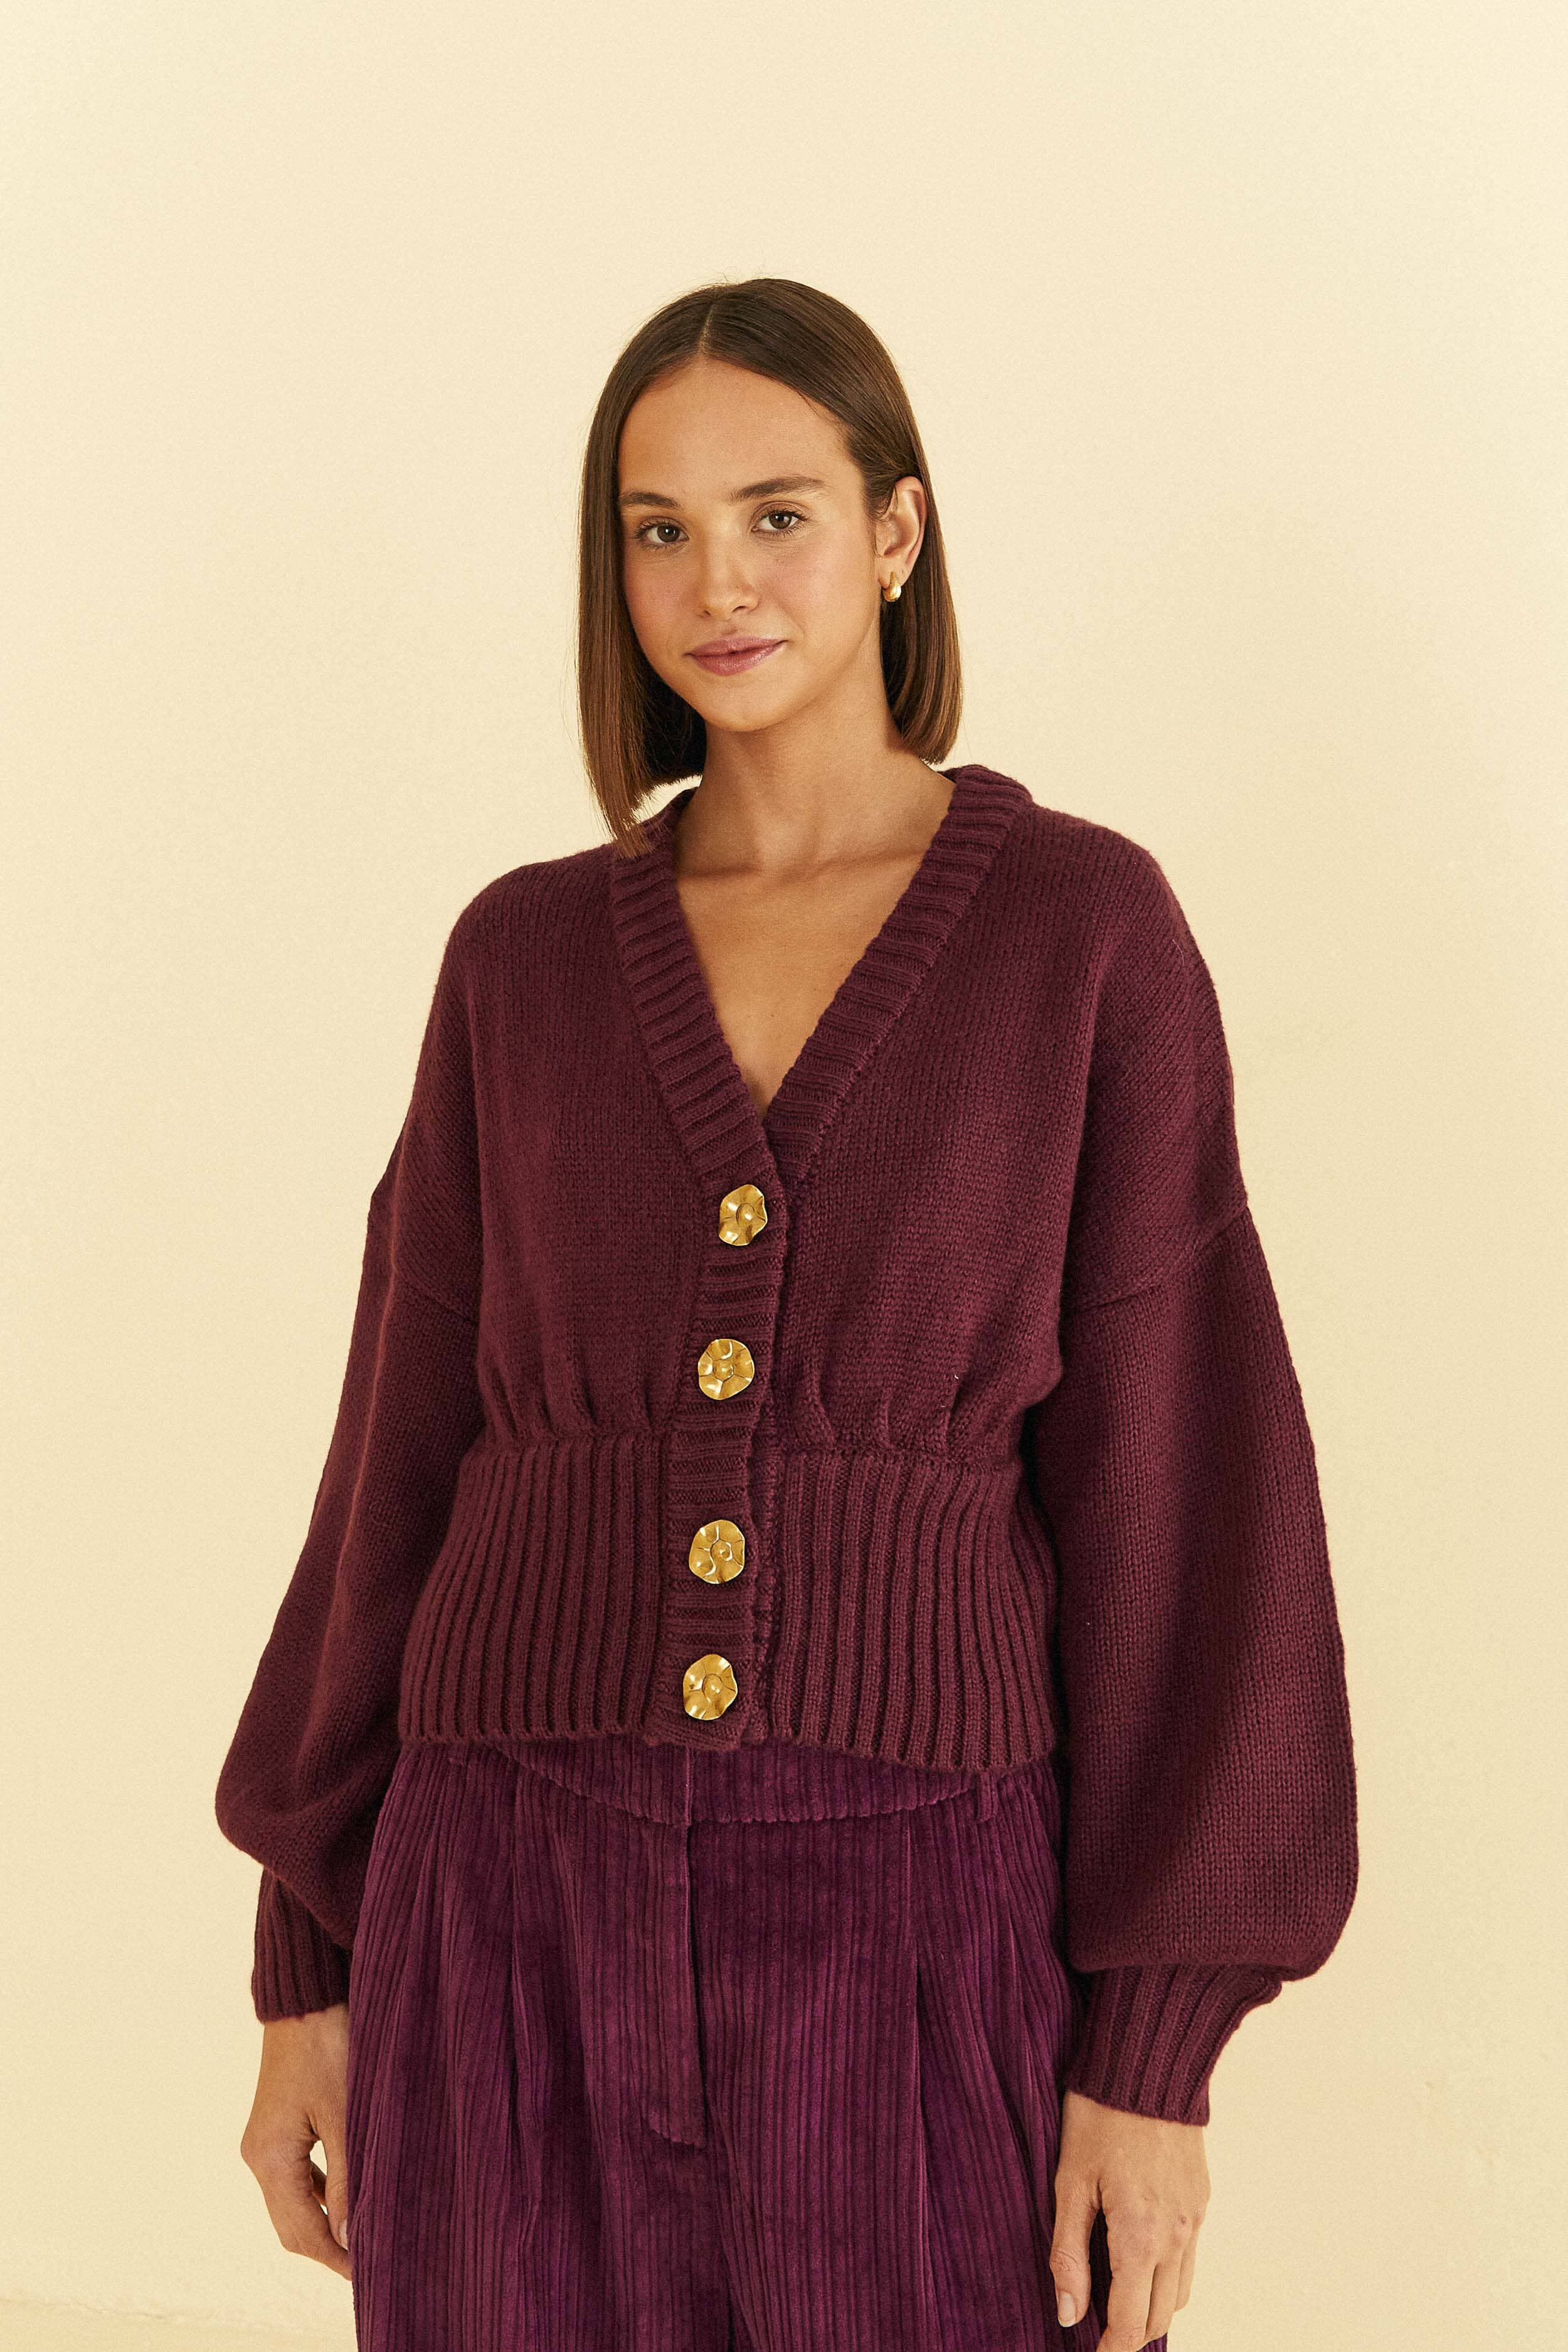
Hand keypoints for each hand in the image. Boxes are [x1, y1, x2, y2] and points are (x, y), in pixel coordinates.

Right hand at [239, 2004, 352, 2279]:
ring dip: (326, 2223)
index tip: (371, 2276)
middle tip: (373, 2263)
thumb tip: (353, 2238)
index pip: (303, 2232)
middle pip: (292, 2226)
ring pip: (293, 2203)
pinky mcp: (276, 2127)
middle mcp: (259, 2156)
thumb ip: (350, 2178)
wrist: (306, 1994)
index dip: (337, 2258)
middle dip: (330, 2248)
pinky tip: (350, 2195)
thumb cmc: (329, 2044)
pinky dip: (321, 2194)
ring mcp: (264, 2142)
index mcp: (270, 2158)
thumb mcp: (346, 2113)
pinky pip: (297, 2177)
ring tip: (366, 2236)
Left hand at [1049, 2087, 1208, 2346]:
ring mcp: (1195, 2219)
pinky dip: (1168, 2273)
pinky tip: (1140, 2258)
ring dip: (1153, 2306)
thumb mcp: (1069, 2182)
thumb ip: (1068, 2253)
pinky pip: (1190, 2257)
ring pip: (1180, 2291)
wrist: (1149, 2061)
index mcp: (1140, 2236)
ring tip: (1118, 2300)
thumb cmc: (1099, 2116)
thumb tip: (1067, 2315)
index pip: (1131, 2321)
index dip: (1111, 2348)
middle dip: (1131, 2333)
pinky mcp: (1202, 2200)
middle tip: (1100, 2331)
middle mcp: (1177, 2236)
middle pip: (1160, 2315)